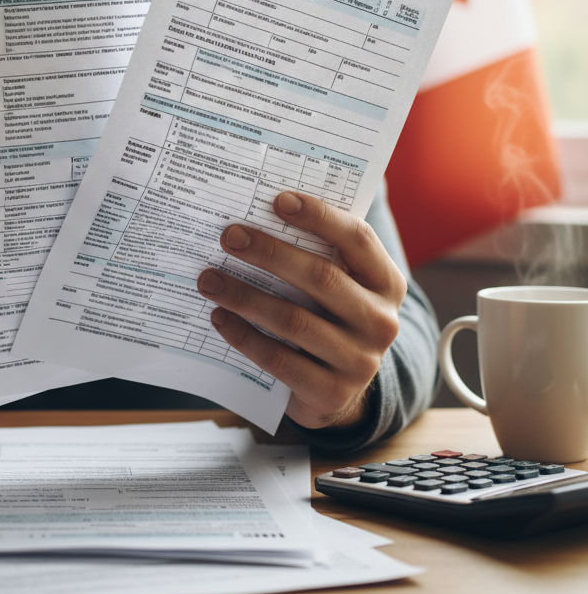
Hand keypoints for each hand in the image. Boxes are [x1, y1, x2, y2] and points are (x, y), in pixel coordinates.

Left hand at [196, 191, 406, 430]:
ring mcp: (360, 361)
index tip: (278, 199)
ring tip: (208, 279)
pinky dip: (244, 336)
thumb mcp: (338, 285)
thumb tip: (258, 210)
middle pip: (321, 277)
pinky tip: (219, 317)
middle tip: (229, 236)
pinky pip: (280, 360)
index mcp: (385, 282)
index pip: (358, 238)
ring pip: (295, 320)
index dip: (319, 216)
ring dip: (245, 296)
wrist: (338, 391)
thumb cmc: (327, 317)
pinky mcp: (331, 393)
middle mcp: (380, 321)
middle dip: (269, 253)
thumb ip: (316, 252)